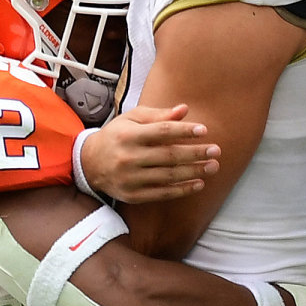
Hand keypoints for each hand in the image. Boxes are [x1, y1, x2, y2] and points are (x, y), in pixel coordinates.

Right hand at [80, 103, 220, 202]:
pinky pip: (162, 194)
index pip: (161, 132)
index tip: (203, 130)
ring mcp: (130, 178)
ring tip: (212, 166)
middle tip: (216, 150)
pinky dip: (182, 190)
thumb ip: (158, 115)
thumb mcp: (132, 119)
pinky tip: (198, 183)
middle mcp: (129, 157)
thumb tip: (184, 110)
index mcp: (129, 135)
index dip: (183, 131)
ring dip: (194, 172)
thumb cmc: (116, 136)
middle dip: (195, 153)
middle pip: (168, 156)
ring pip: (168, 176)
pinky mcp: (133, 195)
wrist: (89, 164)